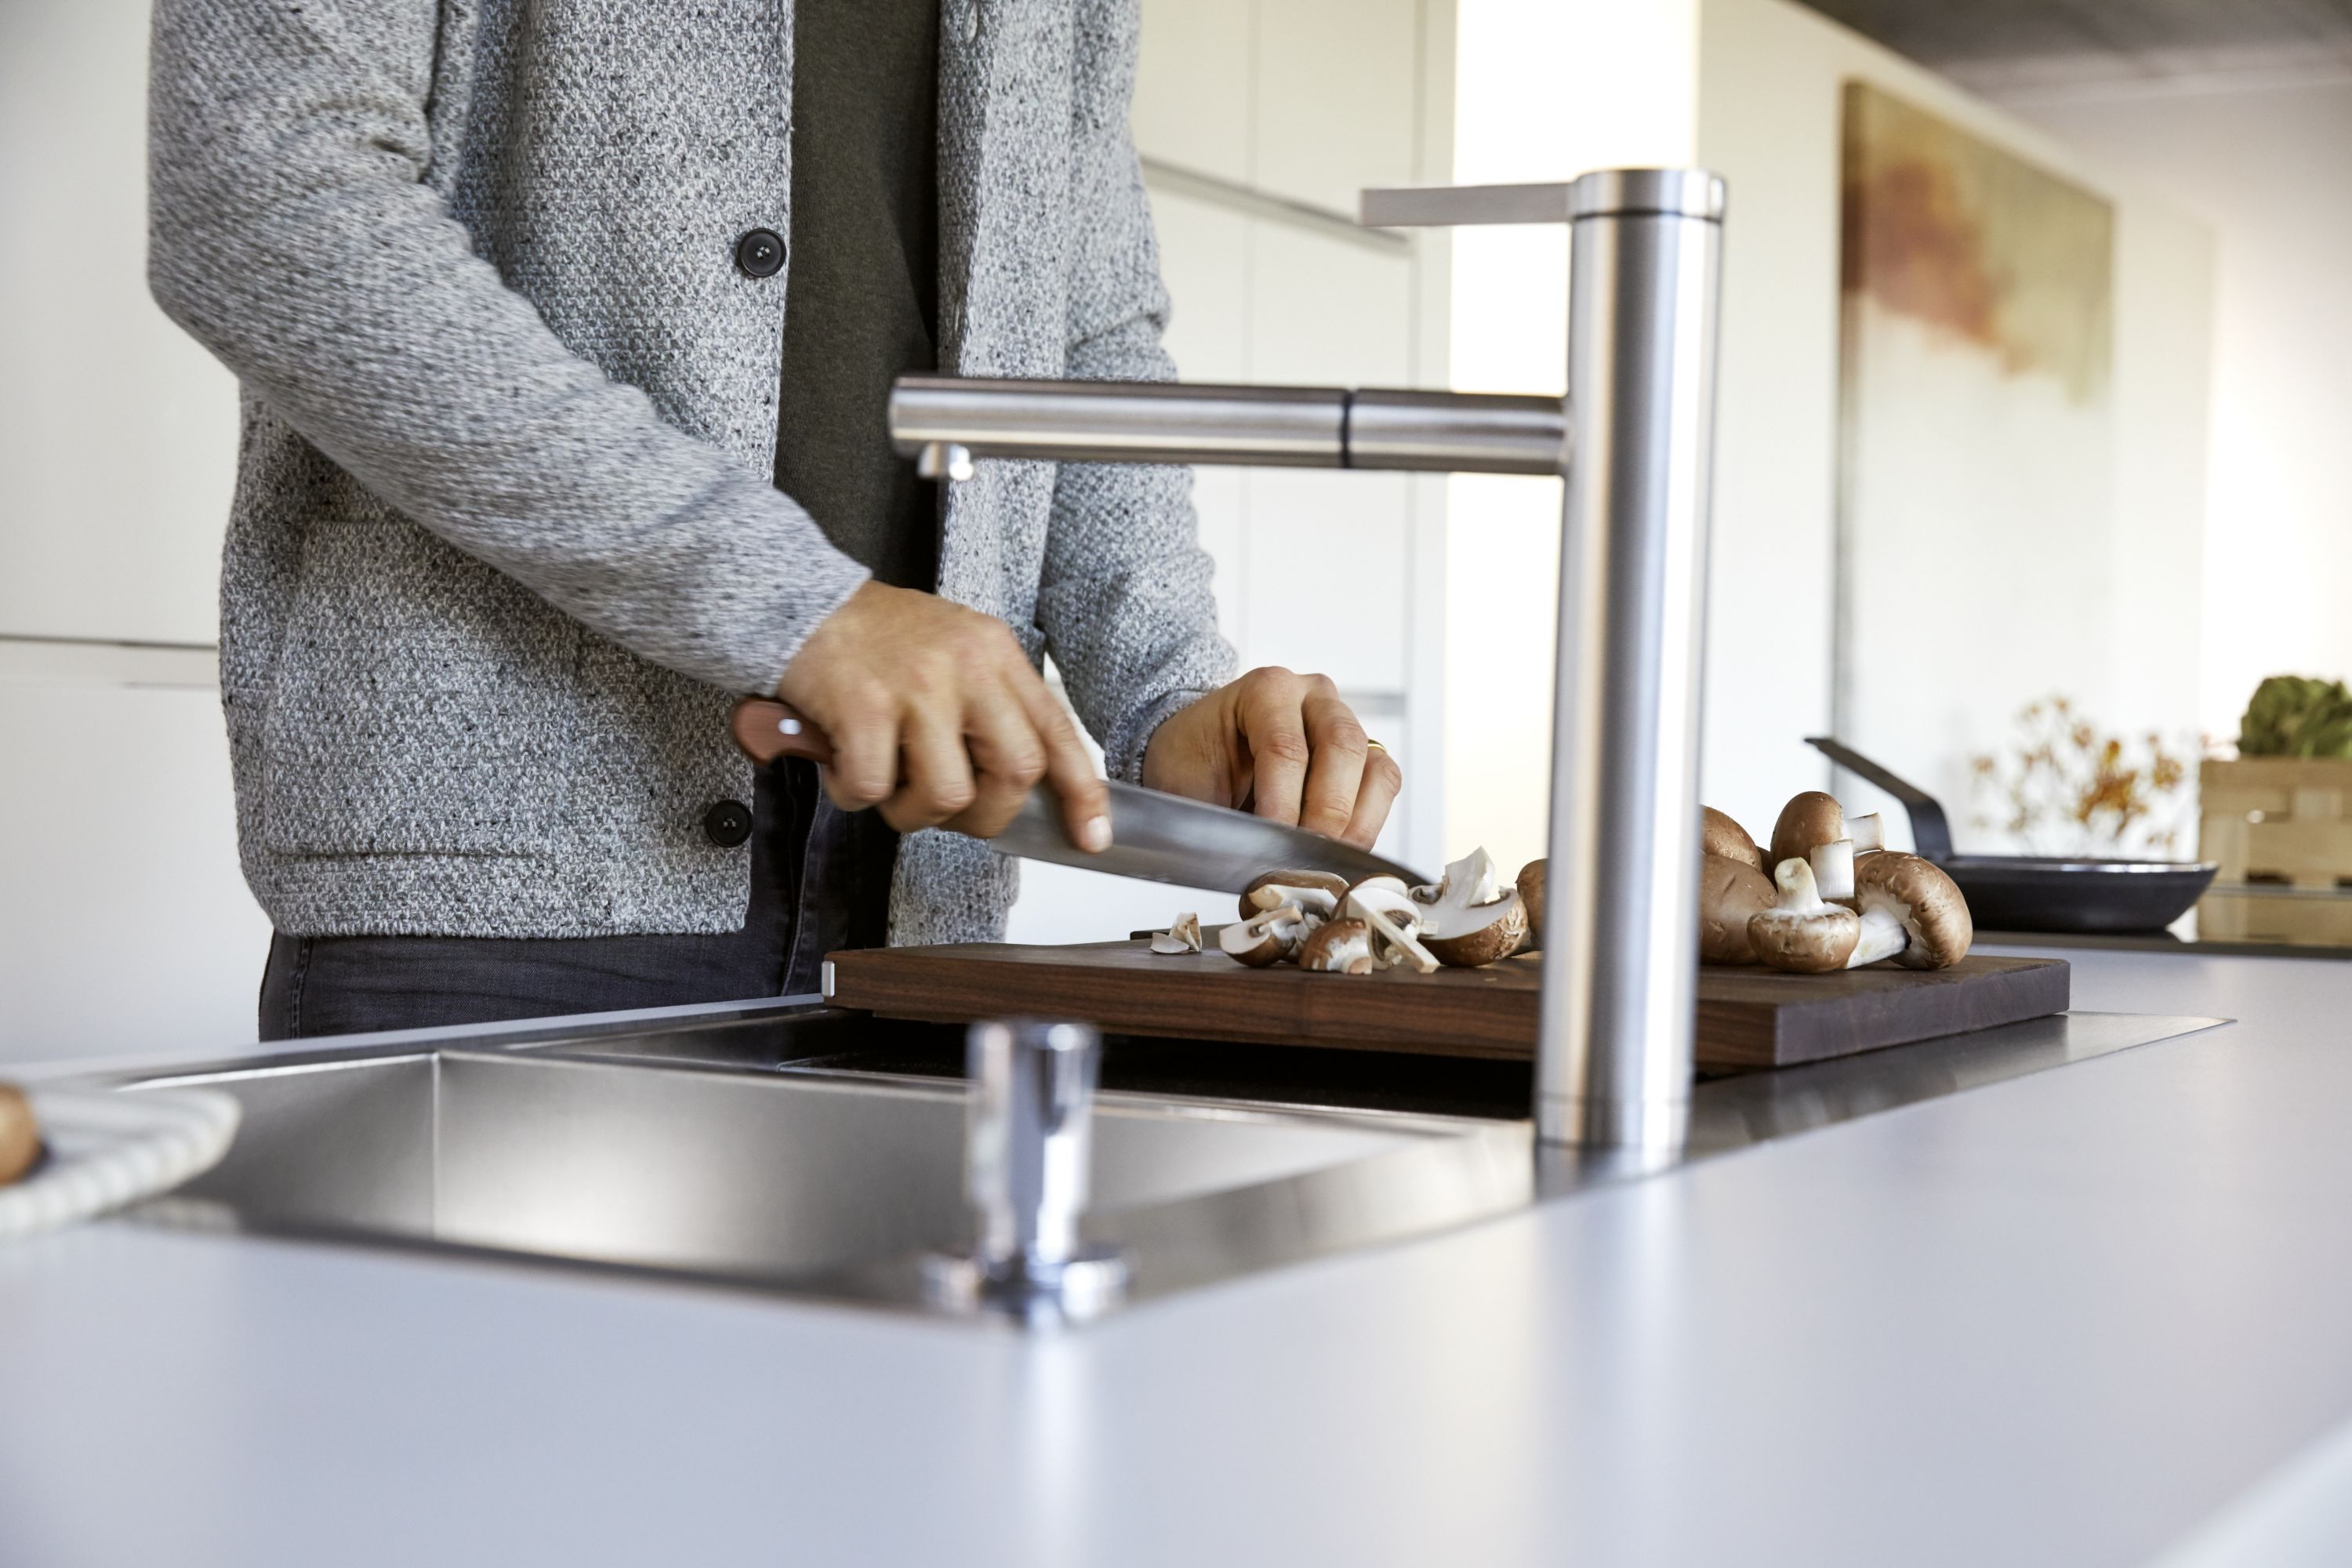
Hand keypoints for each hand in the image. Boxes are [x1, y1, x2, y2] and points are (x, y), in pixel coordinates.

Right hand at [777, 582, 1109, 847]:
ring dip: (914, 812)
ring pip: (947, 793)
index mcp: (995, 654)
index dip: (1080, 792)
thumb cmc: (876, 637)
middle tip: (950, 813)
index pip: (1056, 732)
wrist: (798, 600)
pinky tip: (844, 767)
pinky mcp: (863, 706)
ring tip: (888, 786)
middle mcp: (966, 667)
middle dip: (985, 815)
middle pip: (1014, 773)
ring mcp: (916, 686)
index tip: (1090, 835)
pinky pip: (875, 787)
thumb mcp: (956, 650)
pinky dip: (856, 794)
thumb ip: (990, 705)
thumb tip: (1018, 782)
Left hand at [1141, 667, 1399, 847]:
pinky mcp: (1363, 755)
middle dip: (1326, 813)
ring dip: (1353, 822)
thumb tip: (1258, 858)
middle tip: (1307, 858)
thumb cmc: (1190, 769)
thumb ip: (1218, 815)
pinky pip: (1384, 785)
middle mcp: (1313, 697)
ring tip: (1324, 860)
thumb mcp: (1184, 785)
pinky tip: (1337, 850)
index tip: (1274, 844)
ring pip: (1374, 767)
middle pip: (1342, 747)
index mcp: (1265, 690)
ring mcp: (1344, 722)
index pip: (1285, 746)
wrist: (1194, 763)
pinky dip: (1367, 823)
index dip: (1282, 803)